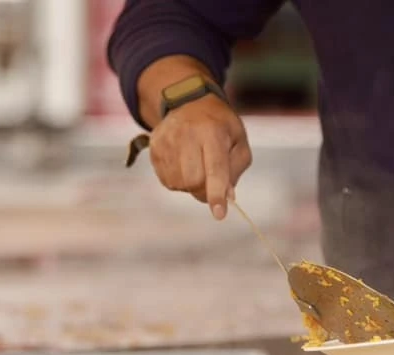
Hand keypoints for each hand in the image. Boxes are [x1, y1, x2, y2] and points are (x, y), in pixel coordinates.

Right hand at [148, 94, 251, 219]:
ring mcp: (166, 141)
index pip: (215, 169)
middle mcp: (186, 134)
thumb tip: (227, 196)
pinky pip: (167, 181)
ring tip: (196, 166)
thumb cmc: (219, 126)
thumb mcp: (238, 140)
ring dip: (191, 185)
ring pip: (179, 184)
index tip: (219, 214)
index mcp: (212, 131)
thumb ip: (236, 169)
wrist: (189, 102)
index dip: (216, 193)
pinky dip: (179, 180)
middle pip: (194, 181)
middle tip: (211, 180)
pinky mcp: (154, 148)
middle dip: (205, 189)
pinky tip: (184, 164)